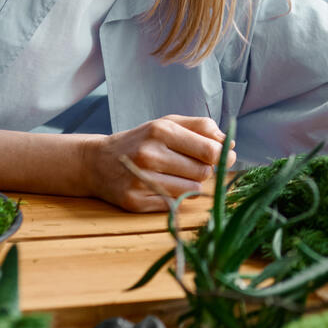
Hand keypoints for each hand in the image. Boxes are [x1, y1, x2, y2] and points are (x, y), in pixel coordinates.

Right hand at [84, 115, 236, 211]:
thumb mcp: (168, 123)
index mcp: (161, 130)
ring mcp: (141, 180)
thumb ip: (201, 127)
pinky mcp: (135, 202)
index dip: (221, 155)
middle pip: (203, 171)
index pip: (210, 150)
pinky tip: (160, 185)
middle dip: (204, 169)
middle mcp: (150, 154)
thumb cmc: (141, 141)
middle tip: (190, 164)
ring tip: (174, 174)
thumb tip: (229, 143)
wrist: (98, 162)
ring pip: (192, 190)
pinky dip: (174, 196)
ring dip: (190, 184)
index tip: (220, 155)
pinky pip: (174, 203)